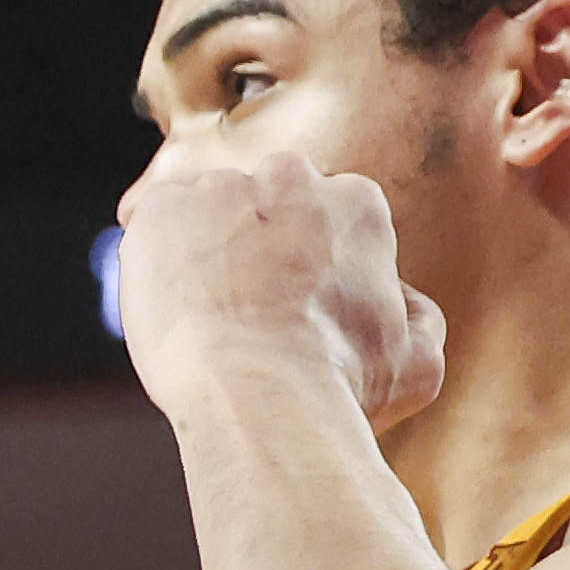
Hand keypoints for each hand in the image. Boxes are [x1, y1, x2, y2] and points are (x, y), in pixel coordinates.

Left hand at [113, 145, 447, 429]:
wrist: (257, 391)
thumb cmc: (339, 384)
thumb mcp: (416, 362)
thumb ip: (417, 319)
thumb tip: (401, 298)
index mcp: (356, 203)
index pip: (324, 216)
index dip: (306, 263)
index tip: (295, 302)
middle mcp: (290, 177)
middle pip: (264, 202)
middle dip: (255, 242)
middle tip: (246, 304)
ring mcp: (221, 187)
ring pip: (205, 212)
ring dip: (202, 251)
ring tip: (205, 314)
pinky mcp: (161, 207)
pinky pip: (152, 227)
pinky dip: (155, 262)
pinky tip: (172, 306)